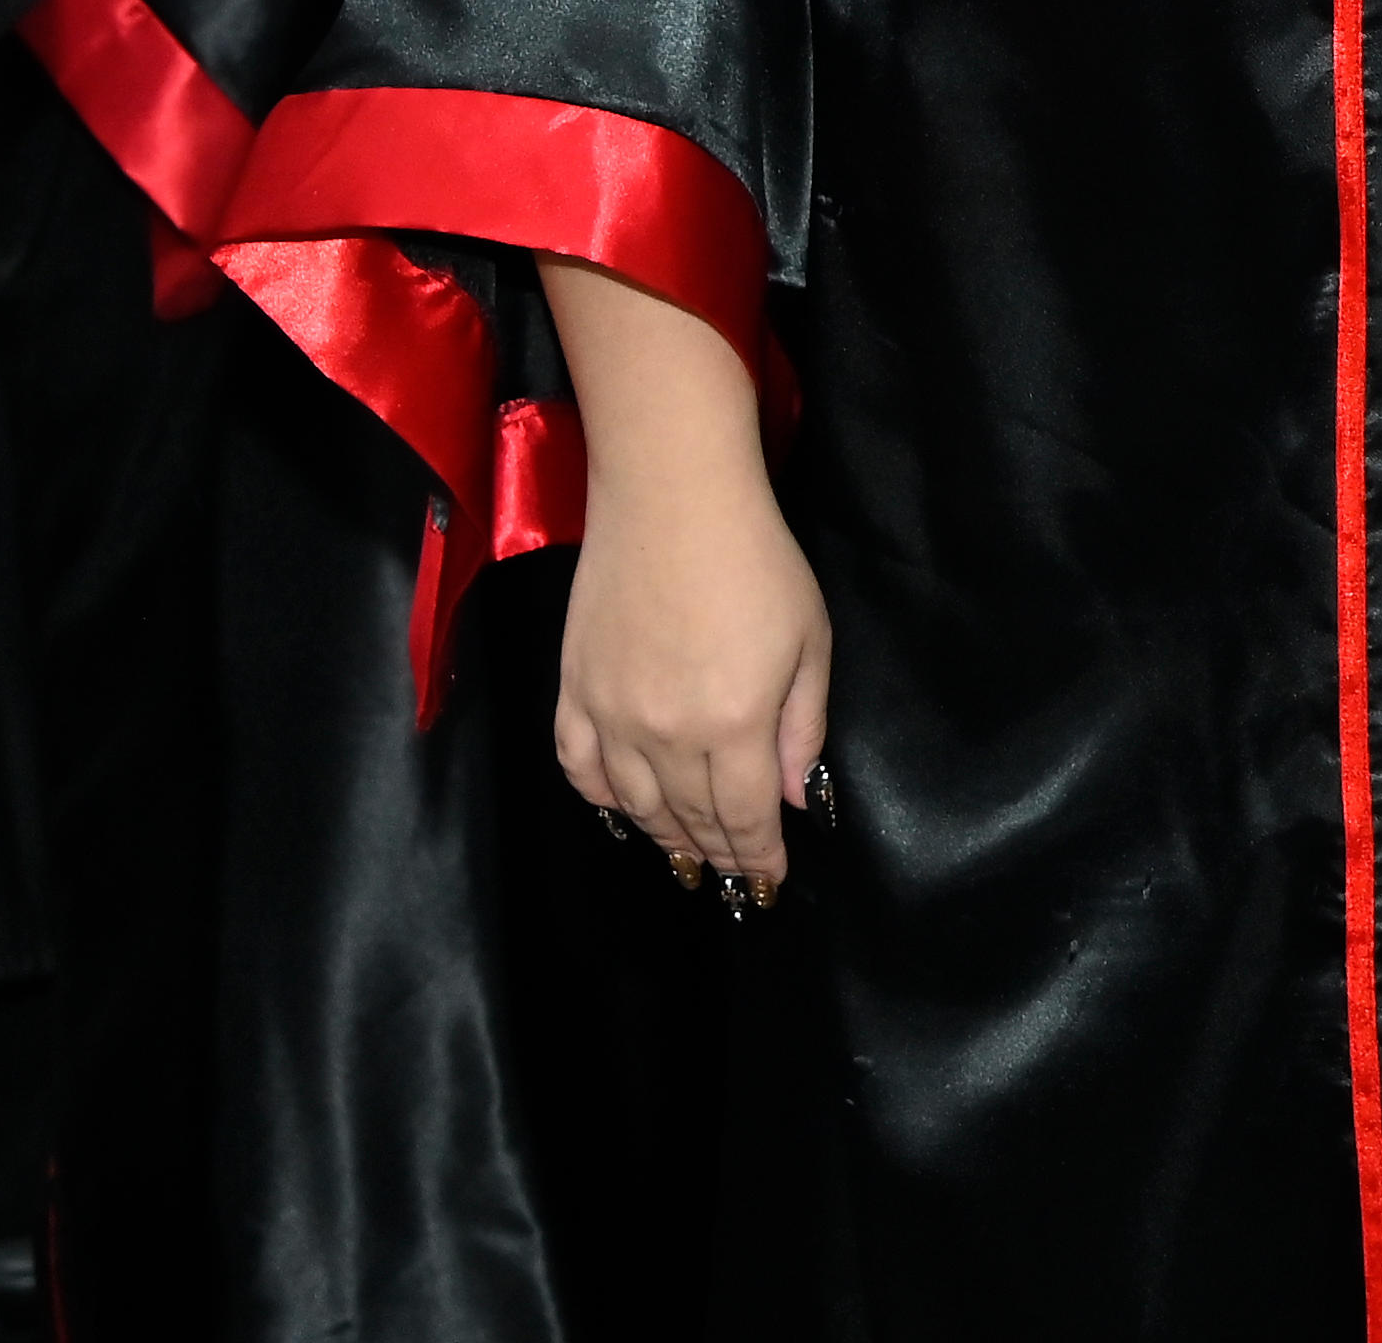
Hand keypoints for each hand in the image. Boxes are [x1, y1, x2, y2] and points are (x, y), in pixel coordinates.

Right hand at [542, 256, 826, 896]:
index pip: (747, 818)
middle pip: (691, 818)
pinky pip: (579, 766)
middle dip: (717, 855)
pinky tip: (619, 812)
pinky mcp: (572, 689)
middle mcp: (665, 734)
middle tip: (731, 882)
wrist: (671, 497)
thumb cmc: (757, 560)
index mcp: (734, 725)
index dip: (760, 859)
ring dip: (663, 837)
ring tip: (684, 858)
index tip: (771, 885)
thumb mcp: (809, 640)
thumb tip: (794, 798)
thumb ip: (801, 726)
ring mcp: (610, 715)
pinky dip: (599, 800)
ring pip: (634, 804)